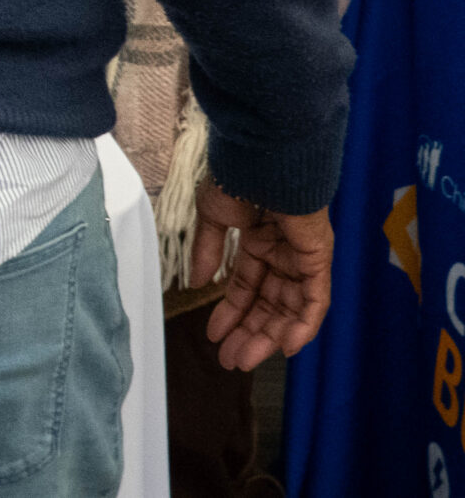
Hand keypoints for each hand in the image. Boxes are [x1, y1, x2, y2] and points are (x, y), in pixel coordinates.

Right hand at [192, 180, 333, 369]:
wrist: (261, 158)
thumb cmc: (237, 176)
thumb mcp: (214, 216)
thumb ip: (210, 251)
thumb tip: (199, 281)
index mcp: (259, 243)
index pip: (247, 288)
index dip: (230, 313)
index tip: (213, 336)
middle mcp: (283, 255)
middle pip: (268, 305)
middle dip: (249, 333)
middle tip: (230, 359)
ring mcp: (302, 258)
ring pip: (289, 309)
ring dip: (269, 336)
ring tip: (245, 358)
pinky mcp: (318, 259)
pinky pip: (315, 301)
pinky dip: (303, 325)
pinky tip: (284, 346)